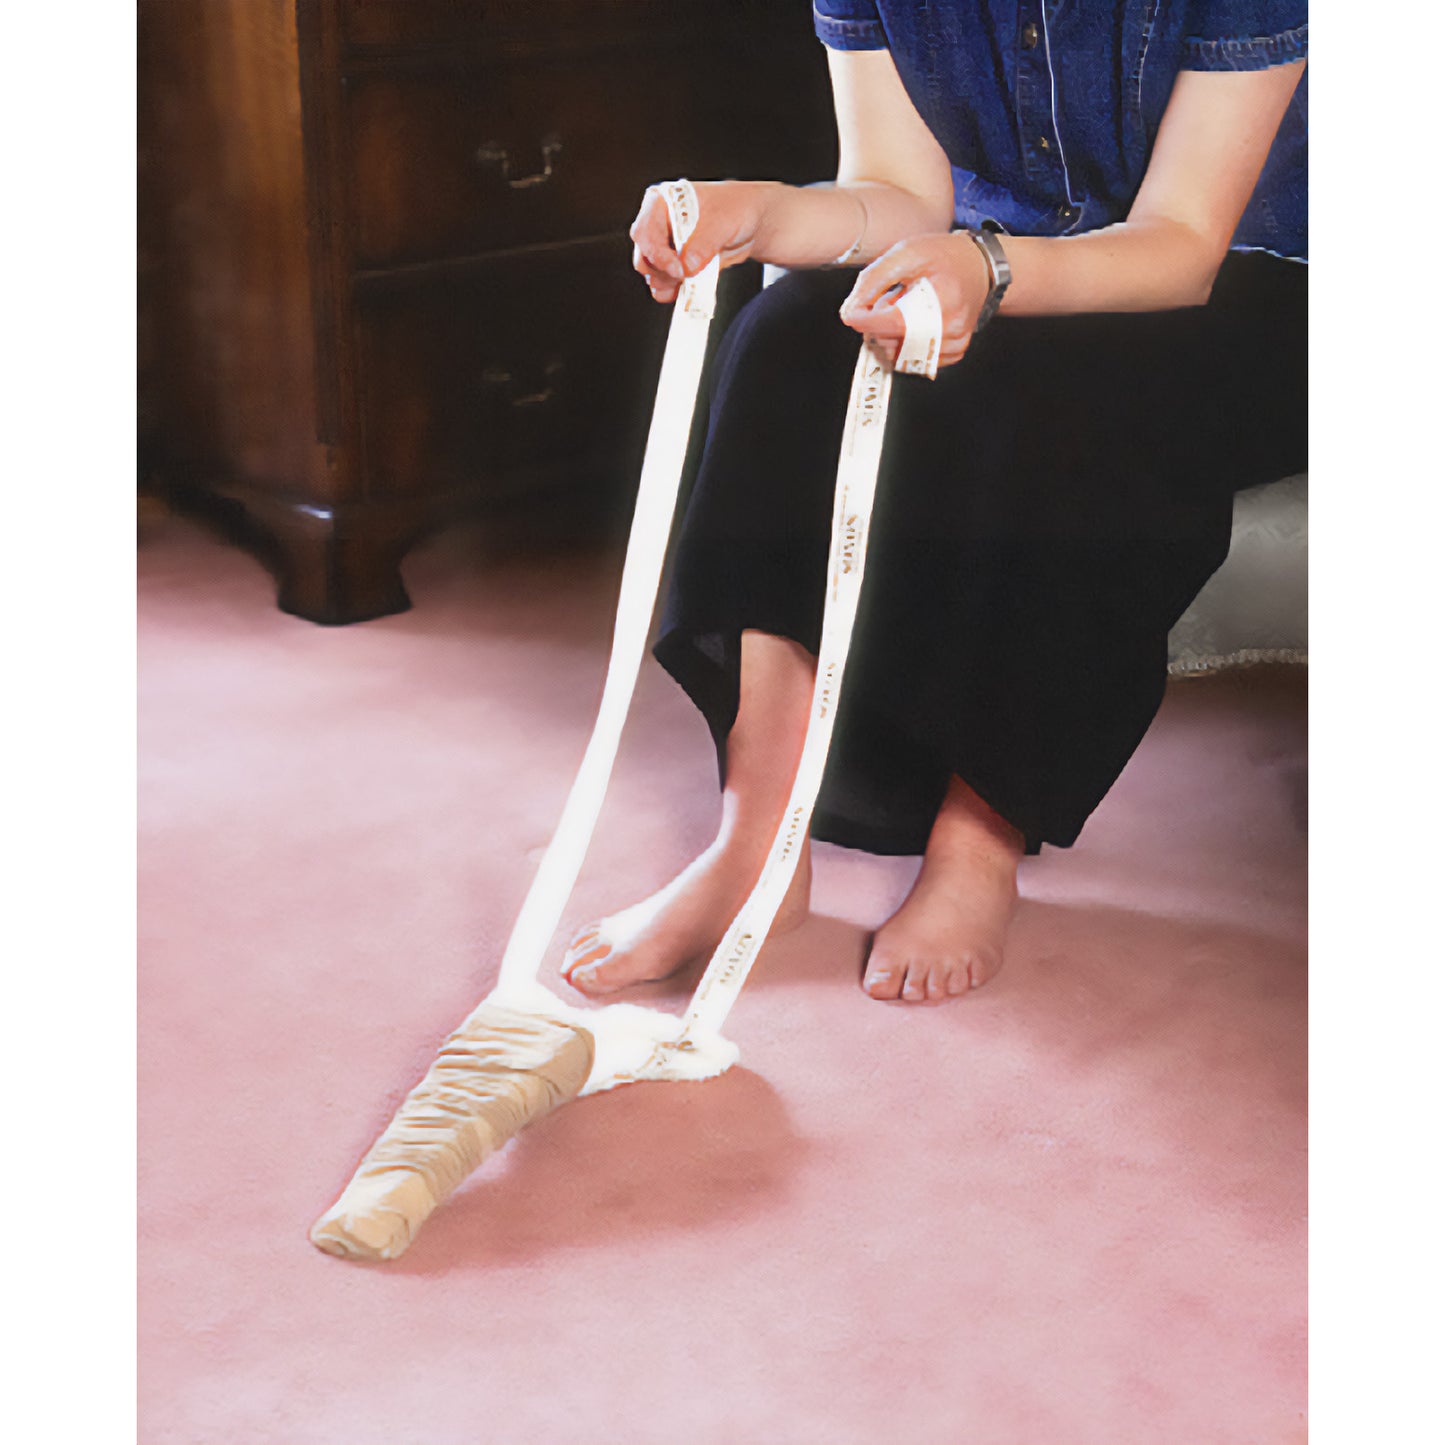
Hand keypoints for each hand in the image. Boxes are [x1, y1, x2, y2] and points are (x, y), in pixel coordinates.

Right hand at [629, 180, 768, 302]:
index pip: (645, 232)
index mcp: (661, 203)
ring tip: (691, 281)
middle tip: (684, 276)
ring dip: (668, 284)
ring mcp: (665, 247)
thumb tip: (687, 266)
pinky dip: (675, 291)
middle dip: (661, 272)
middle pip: (644, 257)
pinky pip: (666, 285)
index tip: (677, 269)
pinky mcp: (675, 266)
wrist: (749, 222)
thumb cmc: (734, 209)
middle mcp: (658, 225)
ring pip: (653, 274)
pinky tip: (689, 289)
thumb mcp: (722, 223)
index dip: (658, 254)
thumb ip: (703, 245)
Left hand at [837, 233, 992, 368]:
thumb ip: (874, 280)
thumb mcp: (906, 253)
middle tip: (889, 299)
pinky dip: (903, 344)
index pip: (894, 323)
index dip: (865, 320)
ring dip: (889, 335)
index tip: (851, 313)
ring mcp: (955, 344)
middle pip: (894, 342)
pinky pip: (913, 360)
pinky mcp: (954, 353)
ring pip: (900, 355)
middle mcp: (952, 328)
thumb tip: (850, 311)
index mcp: (944, 300)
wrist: (979, 266)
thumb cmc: (943, 256)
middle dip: (879, 324)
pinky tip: (913, 322)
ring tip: (903, 308)